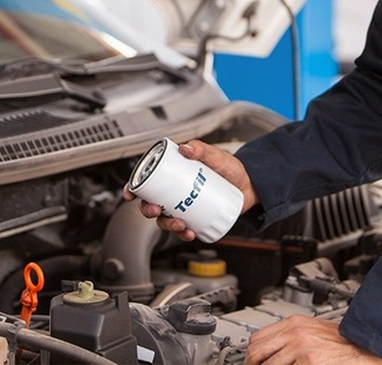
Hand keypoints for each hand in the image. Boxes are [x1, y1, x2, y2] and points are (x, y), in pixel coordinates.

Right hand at [122, 139, 258, 240]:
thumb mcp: (216, 156)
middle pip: (151, 202)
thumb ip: (202, 149)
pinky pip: (183, 229)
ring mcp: (184, 206)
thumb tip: (186, 149)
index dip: (135, 187)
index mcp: (174, 173)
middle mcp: (175, 191)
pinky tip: (190, 232)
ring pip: (165, 219)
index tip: (131, 193)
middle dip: (148, 209)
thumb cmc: (230, 168)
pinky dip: (183, 234)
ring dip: (167, 224)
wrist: (250, 185)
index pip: (148, 179)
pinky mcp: (195, 217)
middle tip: (155, 209)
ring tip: (179, 223)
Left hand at [244, 316, 381, 363]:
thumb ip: (292, 337)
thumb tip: (273, 351)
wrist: (367, 347)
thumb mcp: (314, 331)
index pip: (258, 337)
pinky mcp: (309, 363)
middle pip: (257, 352)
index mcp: (295, 323)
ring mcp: (301, 349)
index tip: (251, 362)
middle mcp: (295, 333)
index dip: (251, 354)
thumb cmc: (345, 342)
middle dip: (253, 364)